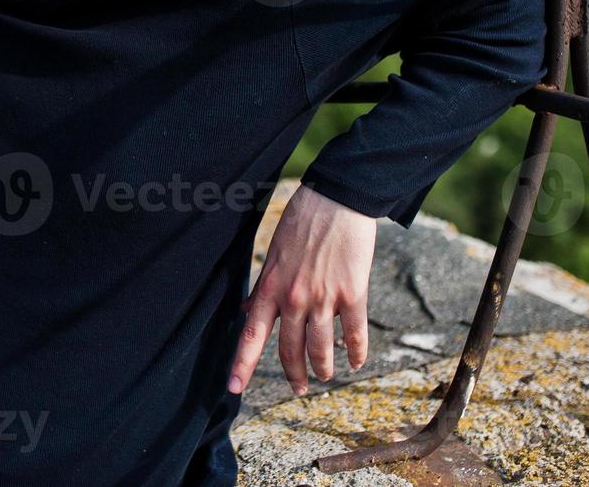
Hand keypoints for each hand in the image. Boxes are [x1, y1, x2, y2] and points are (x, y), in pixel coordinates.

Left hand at [229, 185, 375, 396]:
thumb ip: (264, 287)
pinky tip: (356, 362)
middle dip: (294, 375)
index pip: (252, 334)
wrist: (336, 200)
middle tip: (298, 389)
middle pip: (289, 349)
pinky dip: (356, 353)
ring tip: (325, 376)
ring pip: (321, 348)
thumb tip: (248, 309)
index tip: (233, 388)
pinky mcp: (352, 293)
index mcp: (271, 288)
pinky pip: (354, 333)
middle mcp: (294, 298)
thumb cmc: (302, 223)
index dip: (241, 364)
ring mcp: (324, 297)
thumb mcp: (273, 254)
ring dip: (322, 368)